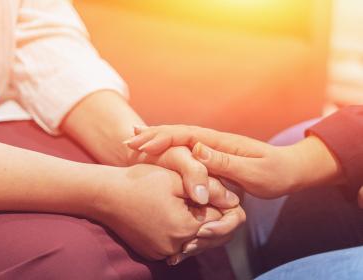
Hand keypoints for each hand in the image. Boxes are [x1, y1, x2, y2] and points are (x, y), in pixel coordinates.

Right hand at [89, 164, 244, 261]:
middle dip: (213, 215)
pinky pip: (179, 245)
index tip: (215, 189)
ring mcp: (162, 252)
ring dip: (198, 223)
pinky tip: (176, 214)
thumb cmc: (141, 181)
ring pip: (196, 241)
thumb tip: (235, 200)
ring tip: (189, 203)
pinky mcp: (153, 253)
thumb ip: (210, 189)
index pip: (221, 218)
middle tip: (202, 195)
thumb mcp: (177, 178)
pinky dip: (182, 232)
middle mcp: (175, 246)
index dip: (222, 202)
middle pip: (211, 235)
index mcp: (185, 227)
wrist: (106, 194)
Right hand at [125, 125, 341, 197]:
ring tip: (133, 142)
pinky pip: (185, 151)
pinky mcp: (212, 158)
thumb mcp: (255, 172)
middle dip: (153, 135)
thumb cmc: (275, 174)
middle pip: (178, 133)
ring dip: (156, 140)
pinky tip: (156, 153)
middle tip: (128, 141)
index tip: (144, 144)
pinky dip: (168, 149)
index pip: (187, 135)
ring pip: (179, 140)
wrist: (289, 171)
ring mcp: (212, 149)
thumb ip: (226, 162)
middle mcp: (213, 142)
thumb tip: (196, 150)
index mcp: (221, 143)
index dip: (164, 138)